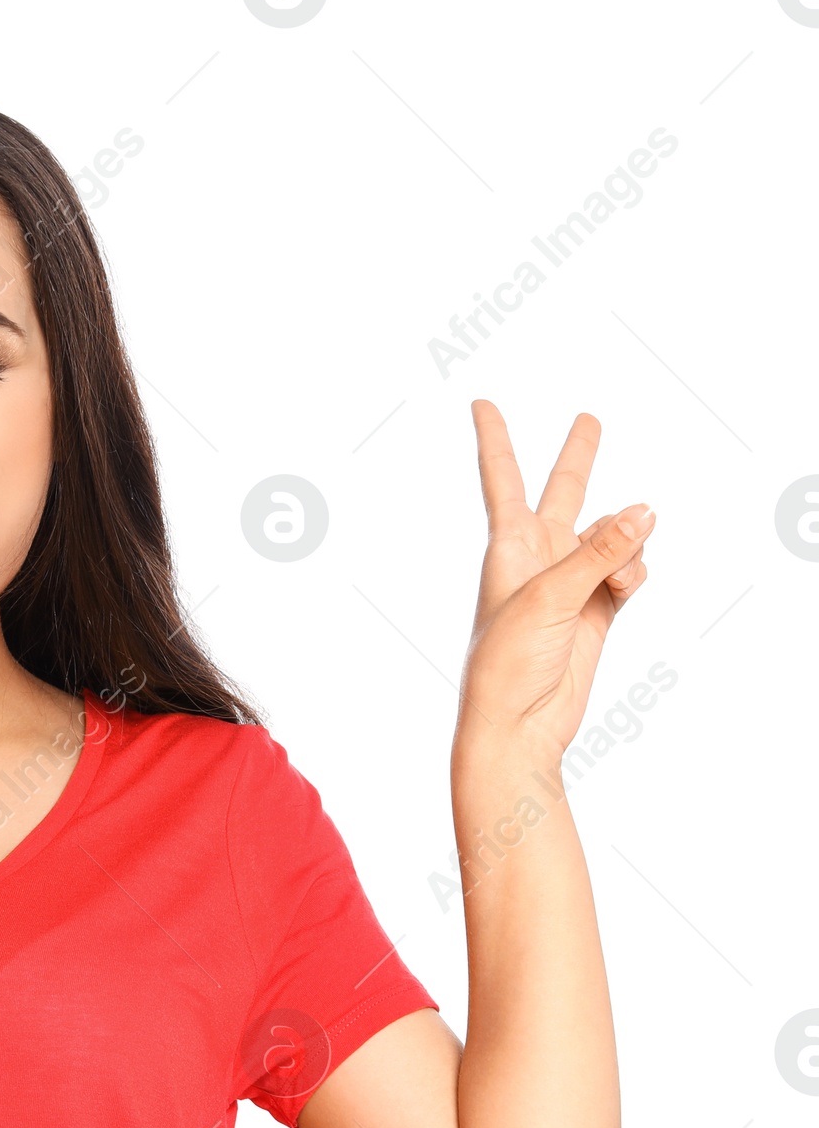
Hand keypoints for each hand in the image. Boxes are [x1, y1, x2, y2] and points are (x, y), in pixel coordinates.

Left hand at [455, 400, 653, 764]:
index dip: (496, 439)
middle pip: (565, 493)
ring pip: (614, 535)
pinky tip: (627, 584)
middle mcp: (538, 557)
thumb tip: (645, 511)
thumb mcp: (550, 597)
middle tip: (591, 418)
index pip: (502, 479)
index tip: (481, 402)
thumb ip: (599, 552)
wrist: (517, 725)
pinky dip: (635, 570)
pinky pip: (629, 569)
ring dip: (626, 541)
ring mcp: (570, 582)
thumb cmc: (507, 662)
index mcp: (508, 547)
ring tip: (619, 570)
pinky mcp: (597, 608)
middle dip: (579, 457)